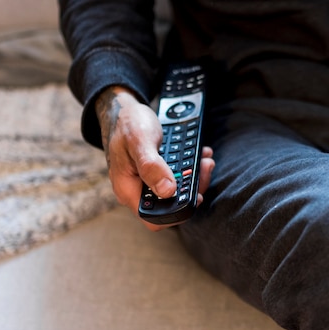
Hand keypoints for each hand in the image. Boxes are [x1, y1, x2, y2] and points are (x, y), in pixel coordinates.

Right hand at [96, 86, 214, 230]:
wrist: (123, 110)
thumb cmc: (128, 123)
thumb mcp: (139, 141)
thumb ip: (151, 167)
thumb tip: (168, 191)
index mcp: (128, 189)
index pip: (154, 218)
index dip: (177, 213)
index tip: (196, 196)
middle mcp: (138, 190)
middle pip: (171, 204)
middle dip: (192, 188)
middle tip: (205, 167)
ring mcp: (147, 182)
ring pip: (177, 191)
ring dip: (194, 177)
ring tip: (205, 160)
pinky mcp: (157, 173)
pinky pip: (177, 177)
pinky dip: (190, 167)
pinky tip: (200, 155)